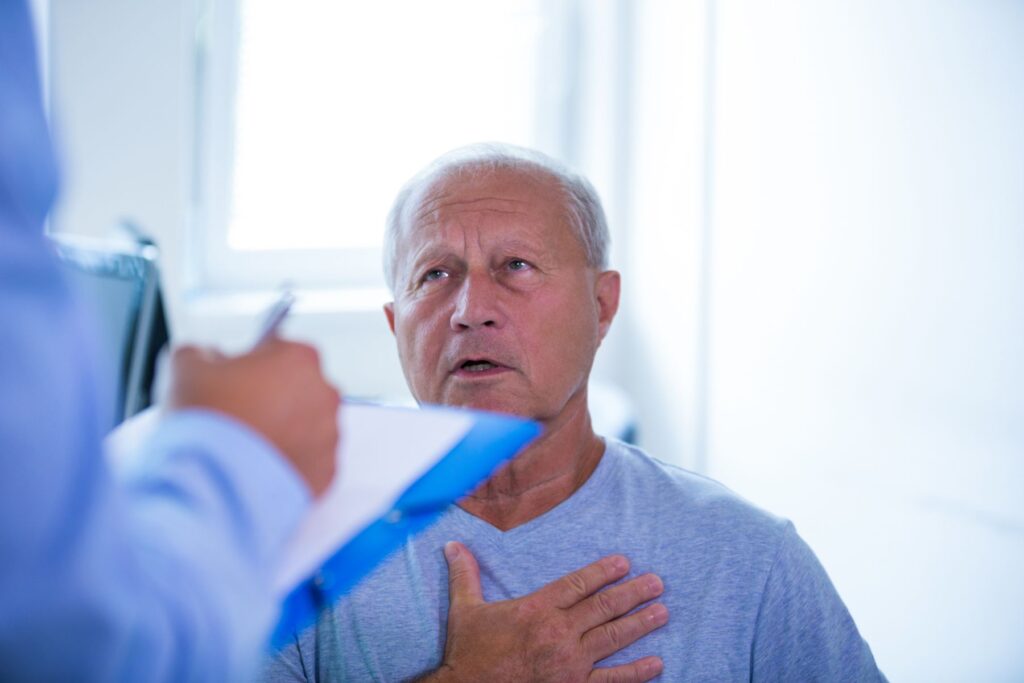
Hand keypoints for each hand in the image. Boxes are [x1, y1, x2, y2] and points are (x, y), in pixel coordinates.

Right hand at [165, 339, 340, 495]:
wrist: (212, 487)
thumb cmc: (205, 423)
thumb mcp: (186, 367)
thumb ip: (202, 351)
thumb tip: (207, 356)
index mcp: (299, 358)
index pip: (279, 349)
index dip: (252, 364)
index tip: (234, 380)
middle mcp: (325, 394)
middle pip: (297, 388)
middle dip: (271, 398)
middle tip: (236, 416)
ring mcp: (329, 436)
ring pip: (306, 426)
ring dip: (282, 431)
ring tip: (243, 447)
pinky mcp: (326, 473)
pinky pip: (308, 461)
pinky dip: (286, 462)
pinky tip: (257, 468)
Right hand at [426, 541, 667, 682]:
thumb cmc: (467, 653)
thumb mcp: (464, 610)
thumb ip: (465, 575)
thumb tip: (453, 545)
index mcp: (536, 609)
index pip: (578, 584)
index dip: (603, 572)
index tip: (625, 562)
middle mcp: (558, 632)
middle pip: (603, 607)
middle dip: (633, 593)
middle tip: (657, 583)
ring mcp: (569, 663)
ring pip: (612, 638)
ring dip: (640, 624)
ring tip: (662, 611)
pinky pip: (611, 680)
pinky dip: (636, 672)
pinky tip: (656, 663)